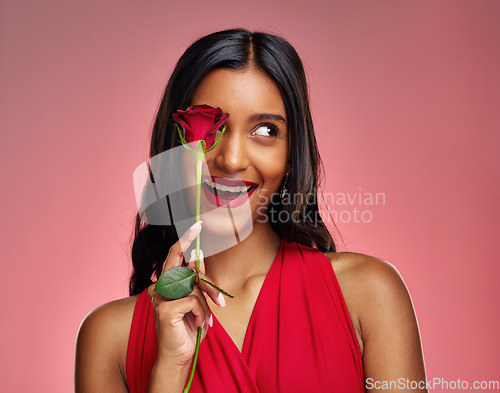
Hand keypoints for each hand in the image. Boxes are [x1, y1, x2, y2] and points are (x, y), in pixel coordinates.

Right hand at [147, 221, 224, 366]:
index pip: (174, 254)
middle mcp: (160, 286)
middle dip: (207, 284)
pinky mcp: (164, 309)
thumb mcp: (197, 301)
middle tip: (219, 301)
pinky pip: (192, 300)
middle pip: (188, 269)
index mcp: (167, 282)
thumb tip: (199, 254)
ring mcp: (159, 297)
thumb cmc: (189, 327)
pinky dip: (200, 313)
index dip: (186, 239)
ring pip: (193, 287)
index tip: (198, 224)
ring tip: (204, 319)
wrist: (180, 354)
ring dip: (205, 305)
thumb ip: (196, 279)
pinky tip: (197, 323)